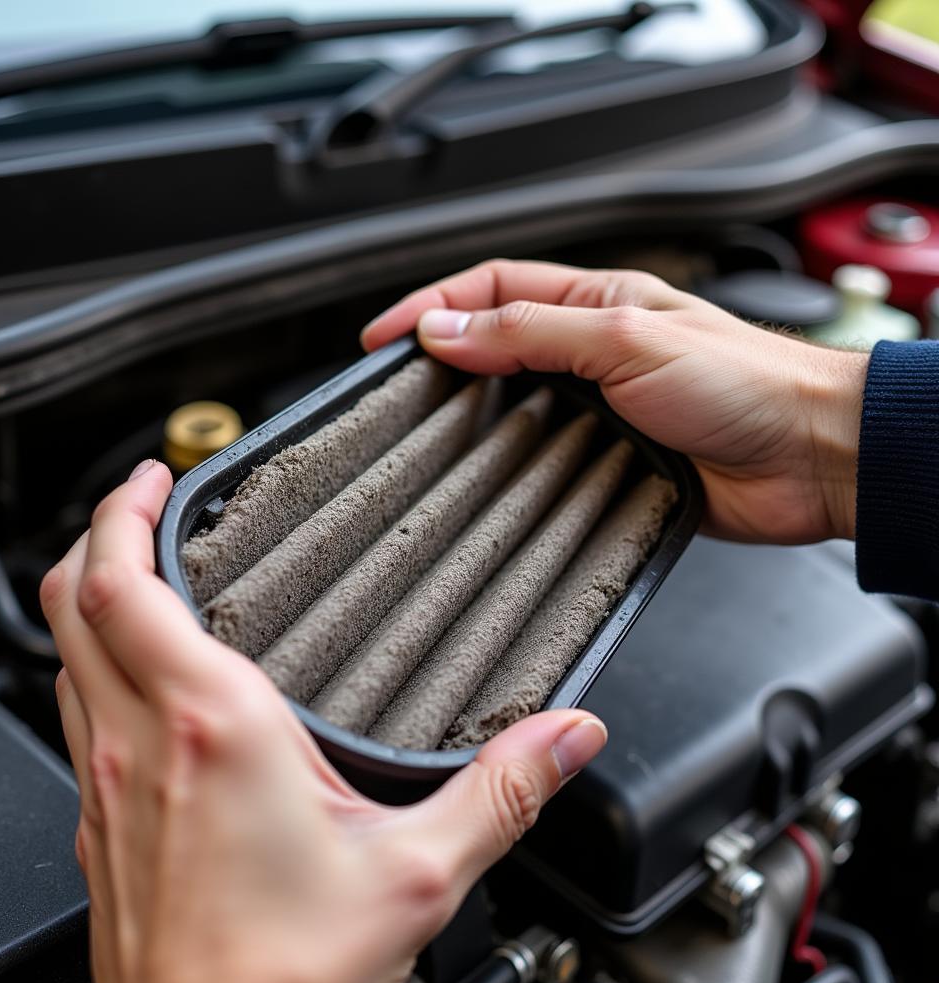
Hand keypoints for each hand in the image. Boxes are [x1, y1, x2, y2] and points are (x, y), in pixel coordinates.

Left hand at [40, 459, 606, 982]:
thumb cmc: (290, 981)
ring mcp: (109, 791)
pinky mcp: (102, 832)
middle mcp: (141, 749)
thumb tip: (567, 736)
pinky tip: (144, 684)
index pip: (124, 588)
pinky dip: (97, 668)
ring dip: (93, 600)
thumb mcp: (418, 871)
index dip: (124, 516)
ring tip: (141, 574)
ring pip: (66, 660)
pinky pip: (79, 719)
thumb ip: (502, 790)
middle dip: (100, 536)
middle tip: (143, 504)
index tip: (153, 478)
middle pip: (73, 606)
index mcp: (213, 729)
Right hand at [363, 260, 867, 543]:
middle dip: (441, 361)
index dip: (432, 306)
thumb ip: (532, 330)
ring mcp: (598, 412)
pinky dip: (512, 471)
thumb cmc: (746, 384)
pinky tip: (492, 481)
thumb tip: (448, 327)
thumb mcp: (625, 338)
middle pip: (493, 348)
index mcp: (596, 304)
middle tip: (394, 388)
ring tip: (431, 434)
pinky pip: (543, 466)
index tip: (382, 337)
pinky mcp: (608, 466)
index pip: (492, 289)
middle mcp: (591, 356)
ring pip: (513, 411)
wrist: (811, 458)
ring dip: (474, 419)